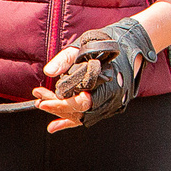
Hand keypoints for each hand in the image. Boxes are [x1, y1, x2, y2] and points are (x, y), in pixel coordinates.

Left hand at [33, 18, 157, 131]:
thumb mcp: (84, 46)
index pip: (80, 103)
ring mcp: (112, 105)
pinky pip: (88, 117)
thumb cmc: (108, 44)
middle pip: (79, 112)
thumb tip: (48, 71)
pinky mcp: (110, 106)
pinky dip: (70, 121)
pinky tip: (54, 126)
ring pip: (83, 117)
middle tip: (38, 98)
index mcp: (107, 85)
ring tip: (42, 105)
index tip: (42, 100)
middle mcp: (111, 99)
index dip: (59, 104)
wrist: (132, 45)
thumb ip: (65, 59)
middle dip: (56, 106)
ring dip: (61, 113)